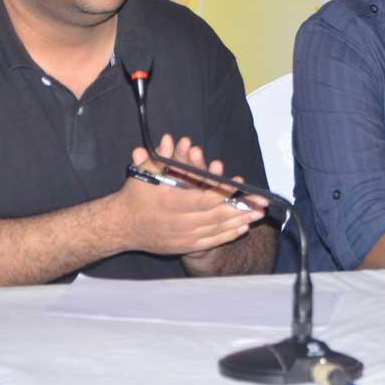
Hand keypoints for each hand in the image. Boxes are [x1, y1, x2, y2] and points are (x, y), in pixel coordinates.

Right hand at [116, 134, 265, 256]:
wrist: (122, 227)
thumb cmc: (136, 195)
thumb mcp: (144, 173)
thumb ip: (158, 158)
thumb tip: (166, 138)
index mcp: (170, 203)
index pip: (202, 197)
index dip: (222, 191)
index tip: (239, 183)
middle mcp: (178, 222)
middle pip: (215, 215)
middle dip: (241, 208)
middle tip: (262, 202)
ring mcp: (183, 237)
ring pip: (216, 229)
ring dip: (240, 221)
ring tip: (259, 213)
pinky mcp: (185, 246)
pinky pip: (211, 241)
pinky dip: (227, 235)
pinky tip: (242, 228)